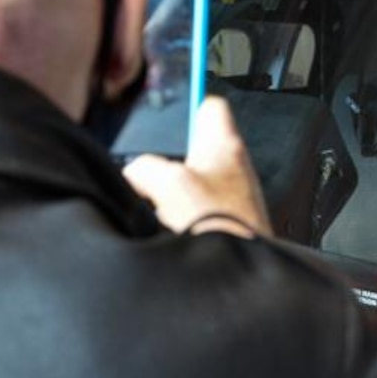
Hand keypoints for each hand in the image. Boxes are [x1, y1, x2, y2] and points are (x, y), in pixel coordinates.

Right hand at [122, 96, 271, 236]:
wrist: (240, 278)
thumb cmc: (223, 229)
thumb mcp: (170, 184)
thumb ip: (146, 168)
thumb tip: (135, 173)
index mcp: (225, 145)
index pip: (211, 105)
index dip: (189, 100)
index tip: (172, 99)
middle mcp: (234, 168)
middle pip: (195, 146)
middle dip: (167, 157)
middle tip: (147, 167)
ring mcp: (232, 198)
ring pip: (192, 181)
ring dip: (170, 192)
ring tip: (154, 205)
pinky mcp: (227, 224)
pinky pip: (195, 210)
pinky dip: (178, 216)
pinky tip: (166, 229)